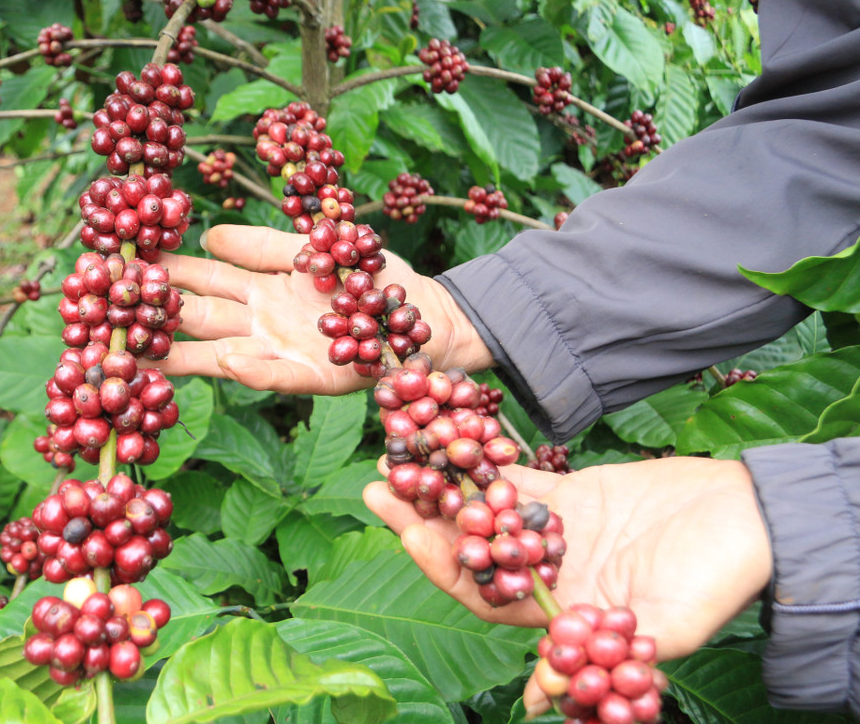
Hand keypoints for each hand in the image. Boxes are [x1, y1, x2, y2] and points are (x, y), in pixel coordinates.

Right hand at [153, 224, 492, 394]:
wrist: (421, 313)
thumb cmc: (368, 278)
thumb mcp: (313, 247)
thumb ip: (262, 245)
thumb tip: (207, 232)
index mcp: (257, 290)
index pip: (199, 279)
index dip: (163, 272)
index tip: (121, 262)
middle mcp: (260, 325)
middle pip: (197, 319)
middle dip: (154, 317)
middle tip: (105, 312)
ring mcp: (283, 353)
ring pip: (221, 355)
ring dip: (183, 355)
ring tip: (142, 355)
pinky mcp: (316, 377)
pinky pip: (279, 375)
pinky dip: (255, 371)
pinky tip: (227, 363)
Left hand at [363, 458, 771, 715]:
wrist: (754, 521)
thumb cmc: (714, 582)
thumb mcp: (659, 629)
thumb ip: (596, 653)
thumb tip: (537, 700)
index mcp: (557, 613)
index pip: (481, 594)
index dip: (443, 565)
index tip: (408, 531)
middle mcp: (546, 575)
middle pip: (470, 547)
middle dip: (422, 518)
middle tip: (378, 486)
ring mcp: (555, 533)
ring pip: (486, 508)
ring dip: (443, 483)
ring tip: (399, 452)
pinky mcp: (572, 496)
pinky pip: (518, 477)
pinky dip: (486, 459)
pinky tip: (450, 435)